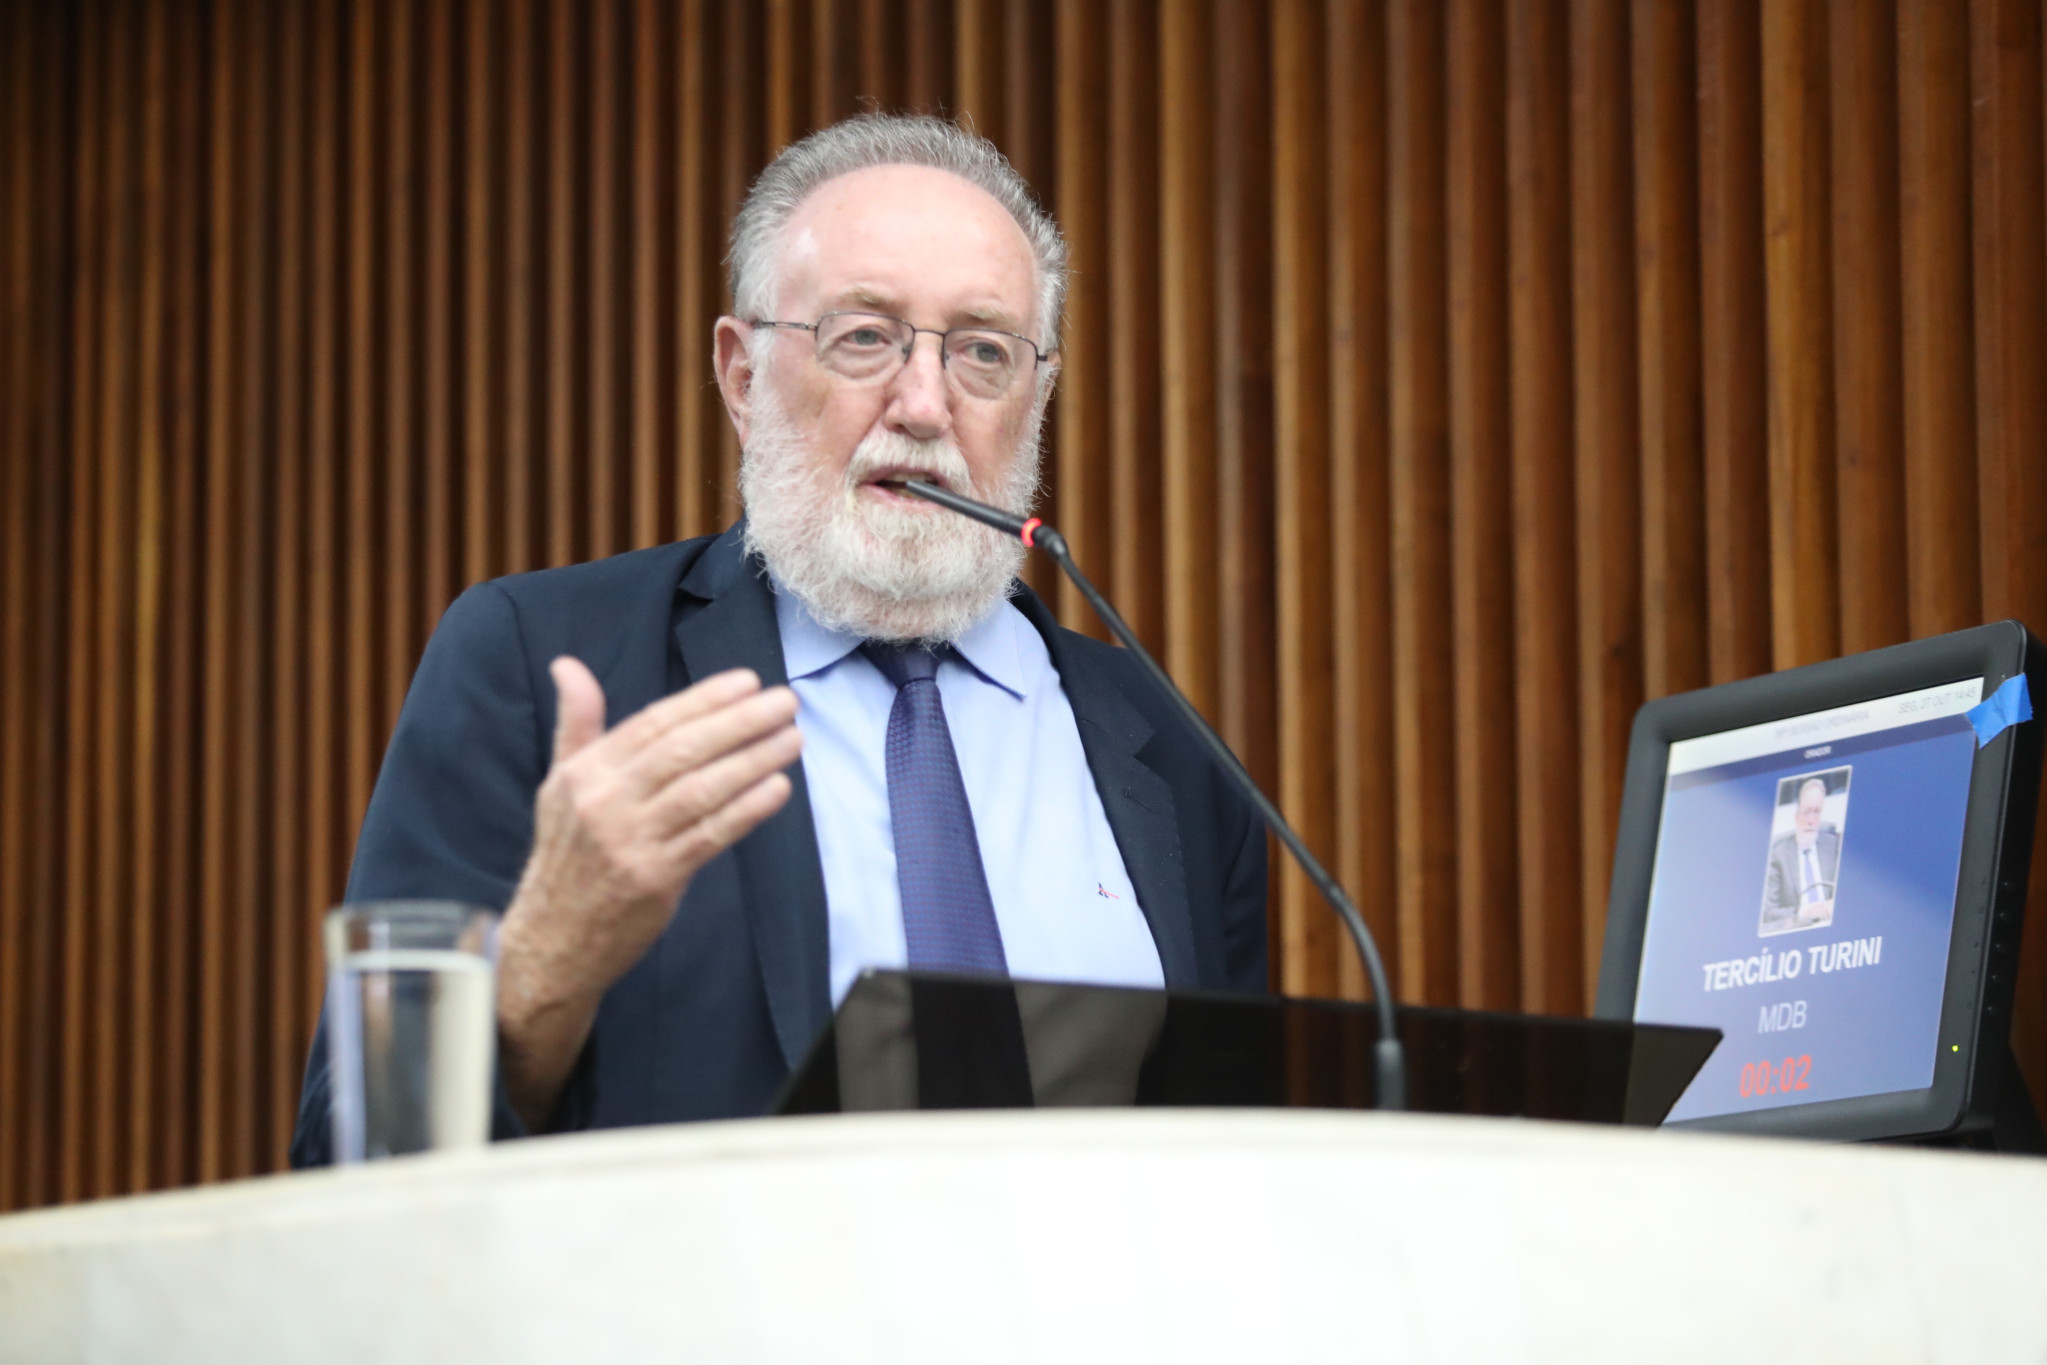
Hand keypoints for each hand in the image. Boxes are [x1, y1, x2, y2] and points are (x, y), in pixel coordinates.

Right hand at [496, 658, 801, 1126]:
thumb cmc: (566, 855)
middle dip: (739, 722)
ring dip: (753, 760)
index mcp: (586, 772)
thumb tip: (568, 665)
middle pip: (683, 751)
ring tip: (792, 739)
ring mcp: (630, 841)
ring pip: (702, 790)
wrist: (552, 939)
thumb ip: (577, 724)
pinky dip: (746, 810)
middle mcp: (605, 801)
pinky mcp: (655, 878)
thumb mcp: (560, 784)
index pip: (655, 723)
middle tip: (785, 702)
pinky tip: (777, 789)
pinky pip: (709, 836)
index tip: (748, 681)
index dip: (704, 700)